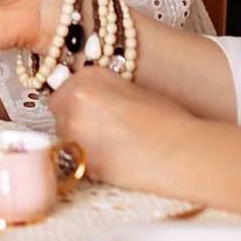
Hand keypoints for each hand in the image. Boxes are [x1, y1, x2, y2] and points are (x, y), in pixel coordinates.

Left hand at [52, 68, 196, 196]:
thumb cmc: (167, 121)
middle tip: (101, 131)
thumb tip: (93, 102)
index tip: (90, 111)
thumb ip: (104, 92)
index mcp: (89, 77)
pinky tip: (113, 162)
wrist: (181, 151)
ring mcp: (75, 131)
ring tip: (110, 148)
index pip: (65, 89)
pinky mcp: (80, 161)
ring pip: (64, 138)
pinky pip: (75, 161)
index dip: (77, 102)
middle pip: (59, 112)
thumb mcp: (133, 90)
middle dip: (74, 122)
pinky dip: (87, 163)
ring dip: (79, 143)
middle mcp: (75, 99)